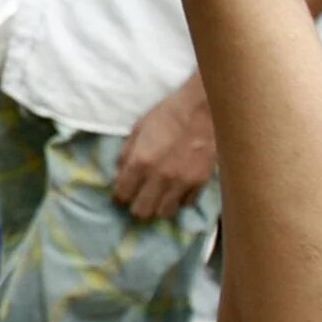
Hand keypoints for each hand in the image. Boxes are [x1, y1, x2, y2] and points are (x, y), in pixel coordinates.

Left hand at [113, 79, 216, 220]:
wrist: (203, 110)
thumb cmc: (167, 114)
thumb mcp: (138, 129)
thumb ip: (126, 154)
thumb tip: (119, 174)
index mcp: (141, 161)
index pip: (122, 194)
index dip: (119, 196)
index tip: (121, 194)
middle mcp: (160, 177)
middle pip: (142, 210)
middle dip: (136, 206)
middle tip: (138, 197)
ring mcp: (182, 182)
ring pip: (164, 212)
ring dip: (157, 206)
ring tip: (157, 196)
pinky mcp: (200, 183)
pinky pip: (186, 203)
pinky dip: (179, 200)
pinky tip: (176, 190)